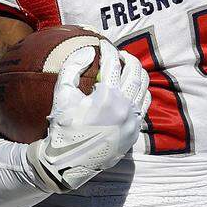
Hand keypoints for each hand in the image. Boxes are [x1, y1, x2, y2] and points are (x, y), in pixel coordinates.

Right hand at [26, 41, 150, 192]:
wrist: (68, 162)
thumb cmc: (63, 127)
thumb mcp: (62, 95)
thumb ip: (72, 67)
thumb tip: (89, 50)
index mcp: (108, 97)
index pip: (113, 64)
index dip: (108, 50)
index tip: (103, 44)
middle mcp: (125, 107)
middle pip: (135, 72)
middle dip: (127, 58)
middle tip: (119, 53)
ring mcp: (133, 120)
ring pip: (144, 87)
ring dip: (137, 73)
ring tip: (127, 67)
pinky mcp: (134, 130)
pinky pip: (145, 105)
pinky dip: (141, 92)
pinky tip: (133, 88)